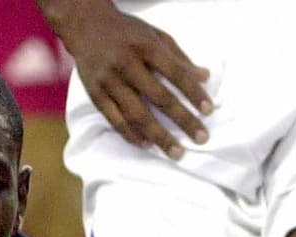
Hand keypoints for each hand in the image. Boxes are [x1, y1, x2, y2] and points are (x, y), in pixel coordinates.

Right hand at [40, 0, 212, 157]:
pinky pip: (115, 119)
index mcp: (146, 47)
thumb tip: (204, 77)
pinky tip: (146, 145)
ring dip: (158, 135)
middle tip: (201, 138)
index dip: (194, 93)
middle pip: (160, 98)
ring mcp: (109, 82)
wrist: (86, 26)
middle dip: (183, 120)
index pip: (176, 74)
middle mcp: (127, 65)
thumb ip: (179, 57)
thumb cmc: (126, 32)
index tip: (209, 111)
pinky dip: (131, 134)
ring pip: (137, 114)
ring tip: (175, 151)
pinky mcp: (95, 94)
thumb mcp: (156, 36)